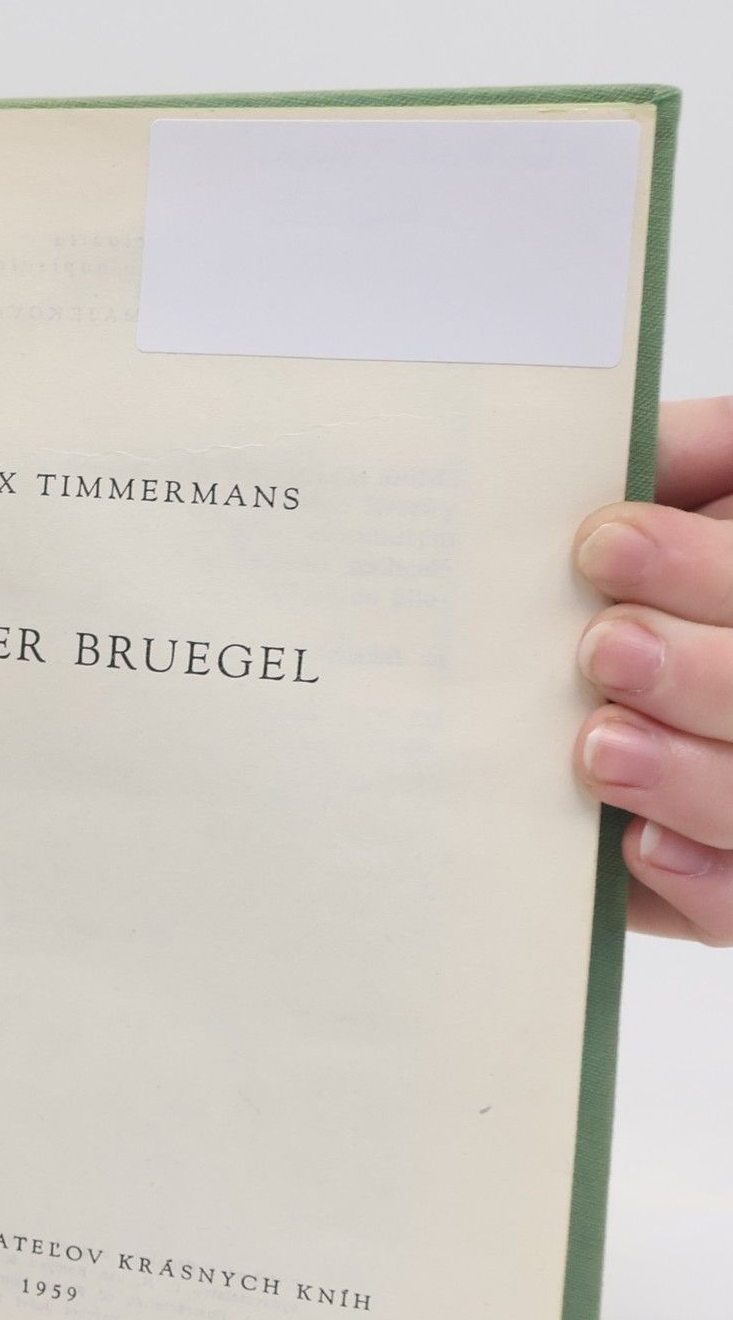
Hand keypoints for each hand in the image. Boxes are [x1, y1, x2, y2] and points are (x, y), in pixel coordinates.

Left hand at [575, 397, 732, 943]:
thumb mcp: (699, 499)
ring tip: (598, 745)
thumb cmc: (659, 586)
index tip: (601, 544)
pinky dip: (701, 882)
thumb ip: (689, 462)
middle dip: (698, 672)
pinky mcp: (726, 885)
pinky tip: (640, 846)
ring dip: (689, 777)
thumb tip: (633, 434)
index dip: (703, 570)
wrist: (612, 680)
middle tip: (603, 646)